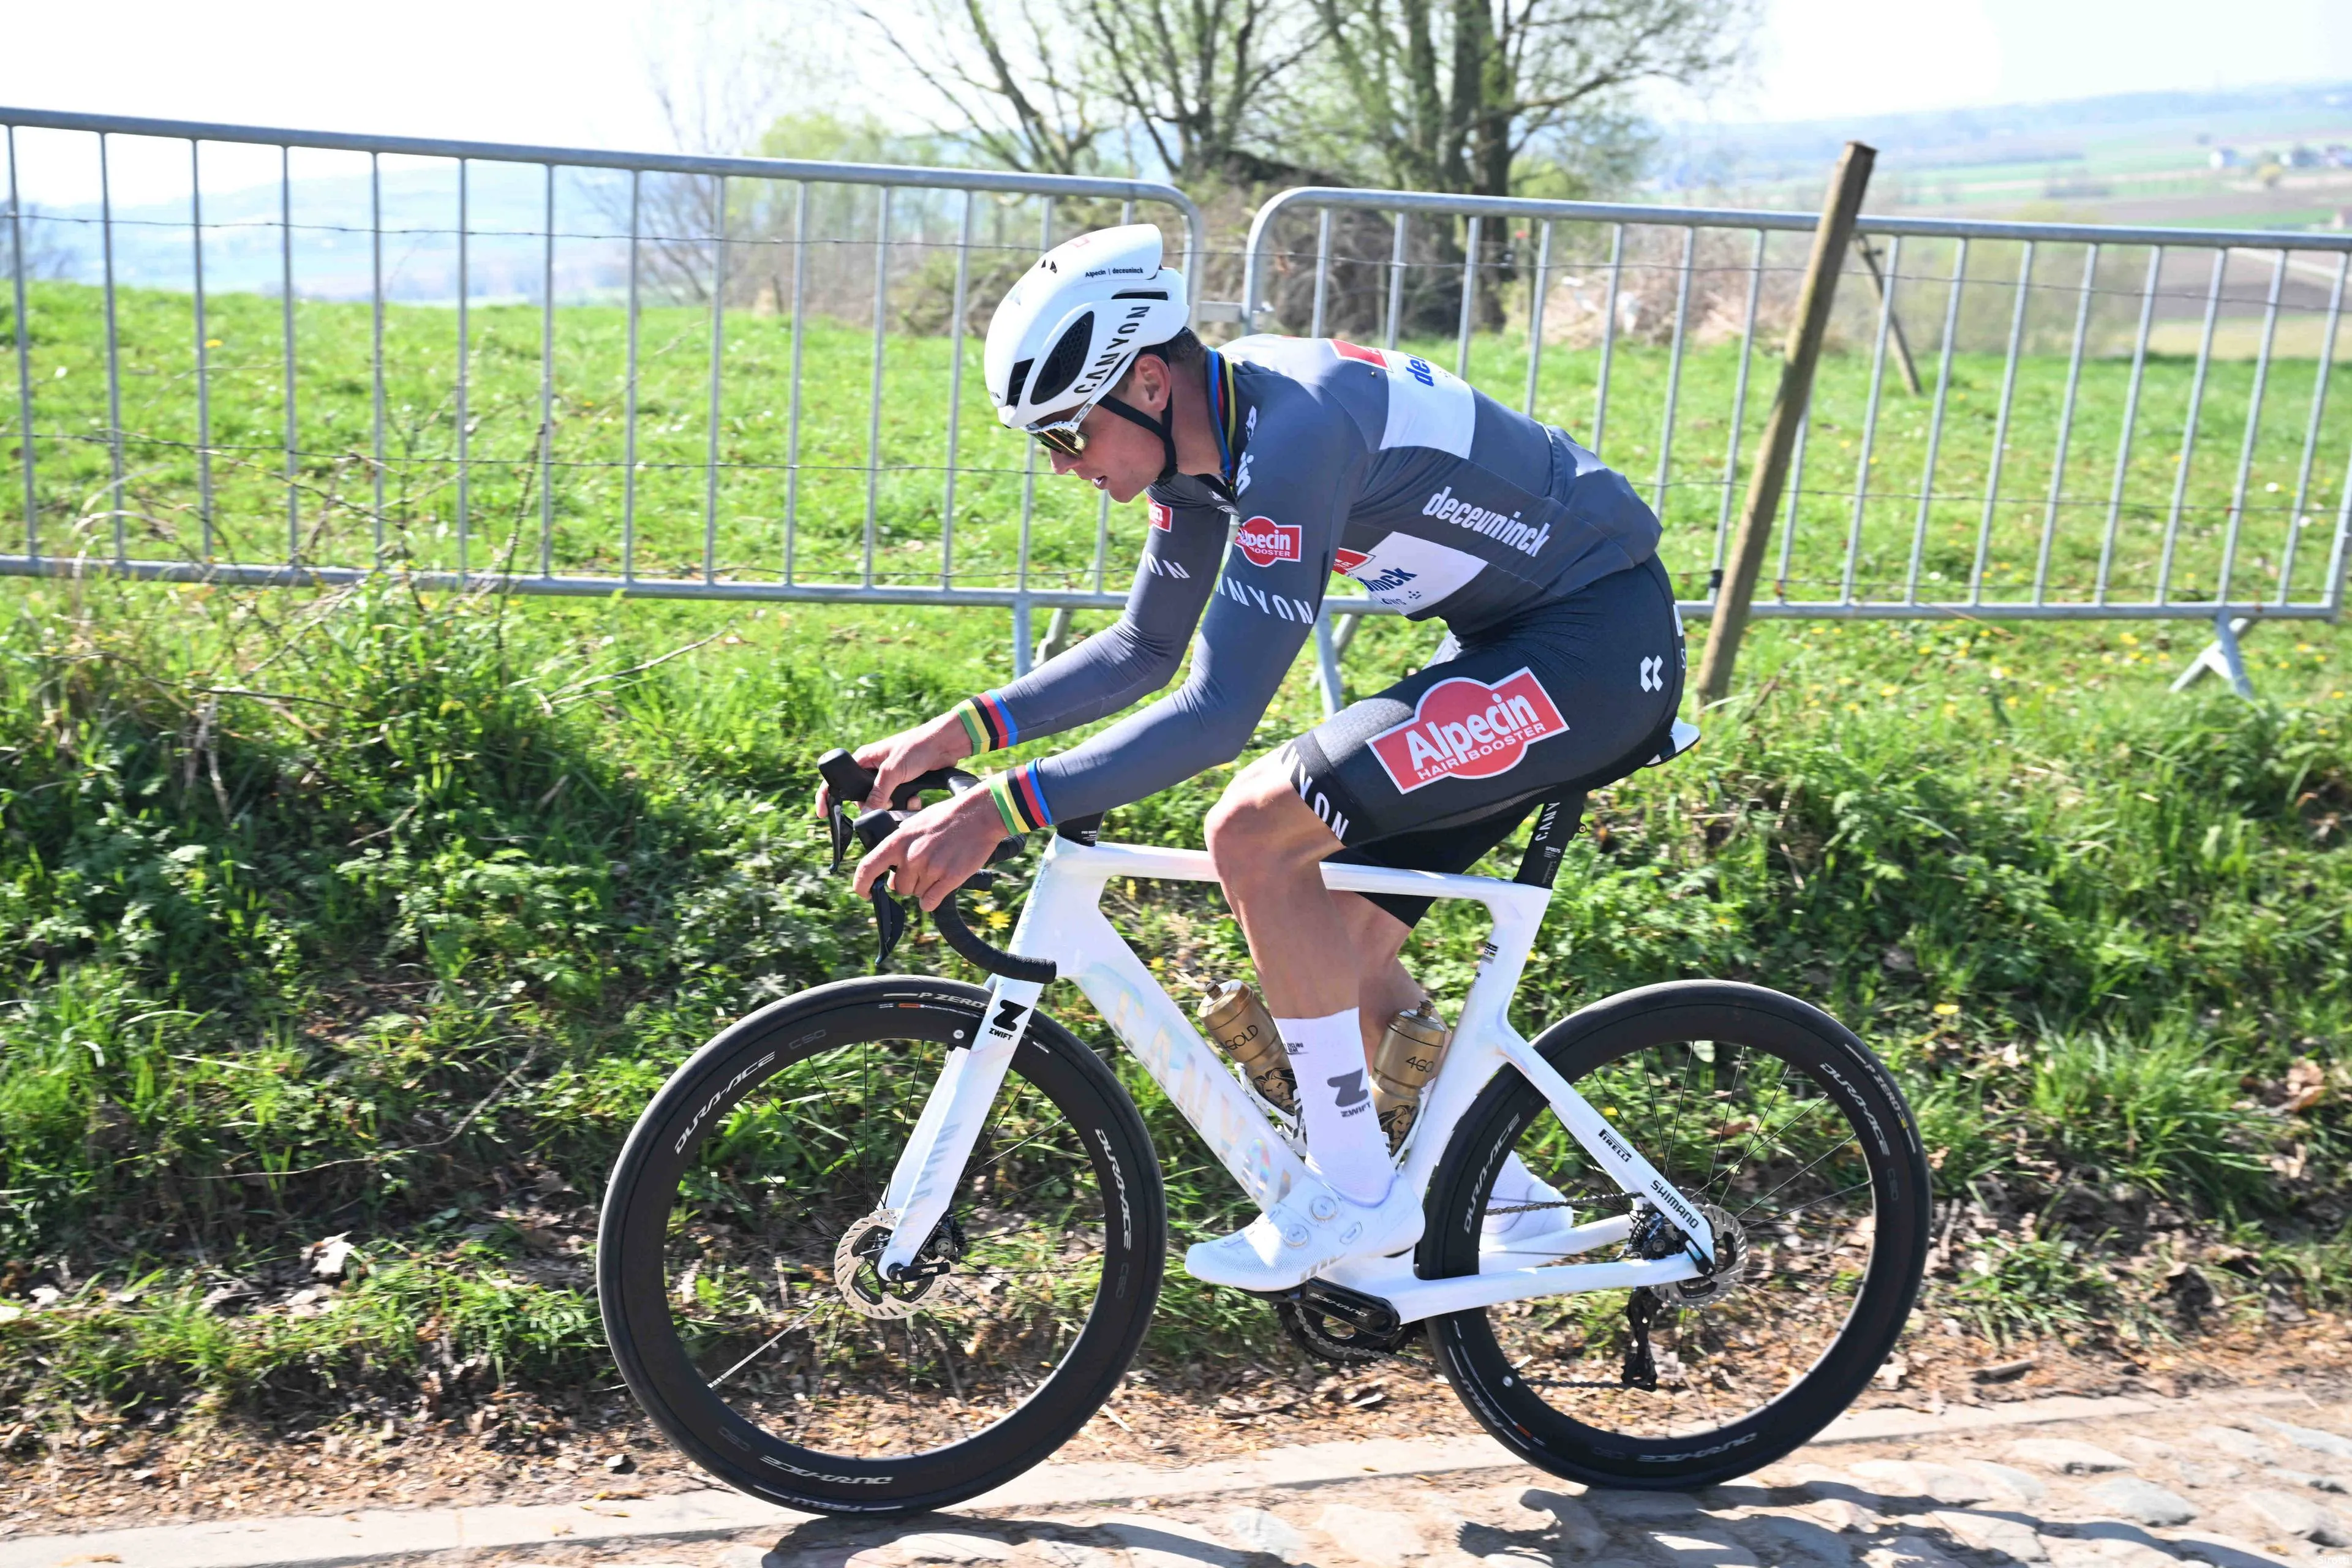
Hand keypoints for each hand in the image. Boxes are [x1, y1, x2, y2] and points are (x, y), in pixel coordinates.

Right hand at [815, 711, 972, 818]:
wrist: (947, 743)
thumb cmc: (918, 747)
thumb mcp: (893, 771)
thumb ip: (878, 793)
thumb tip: (864, 813)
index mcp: (865, 758)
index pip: (839, 778)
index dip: (828, 796)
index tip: (823, 814)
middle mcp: (874, 767)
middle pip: (861, 795)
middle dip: (870, 806)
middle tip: (880, 811)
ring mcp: (890, 776)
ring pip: (882, 801)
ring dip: (892, 807)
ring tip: (903, 805)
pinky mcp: (905, 782)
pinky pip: (899, 800)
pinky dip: (906, 804)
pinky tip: (916, 802)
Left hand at [852, 786, 1006, 911]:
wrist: (979, 815)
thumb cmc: (947, 817)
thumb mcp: (915, 824)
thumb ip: (899, 847)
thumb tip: (891, 873)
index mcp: (898, 841)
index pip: (868, 868)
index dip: (861, 885)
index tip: (866, 892)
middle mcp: (911, 857)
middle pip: (899, 887)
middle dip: (908, 883)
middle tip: (924, 867)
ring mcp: (930, 869)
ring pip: (917, 894)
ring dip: (924, 887)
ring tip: (938, 867)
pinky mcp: (949, 879)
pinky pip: (930, 902)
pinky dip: (932, 900)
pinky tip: (940, 886)